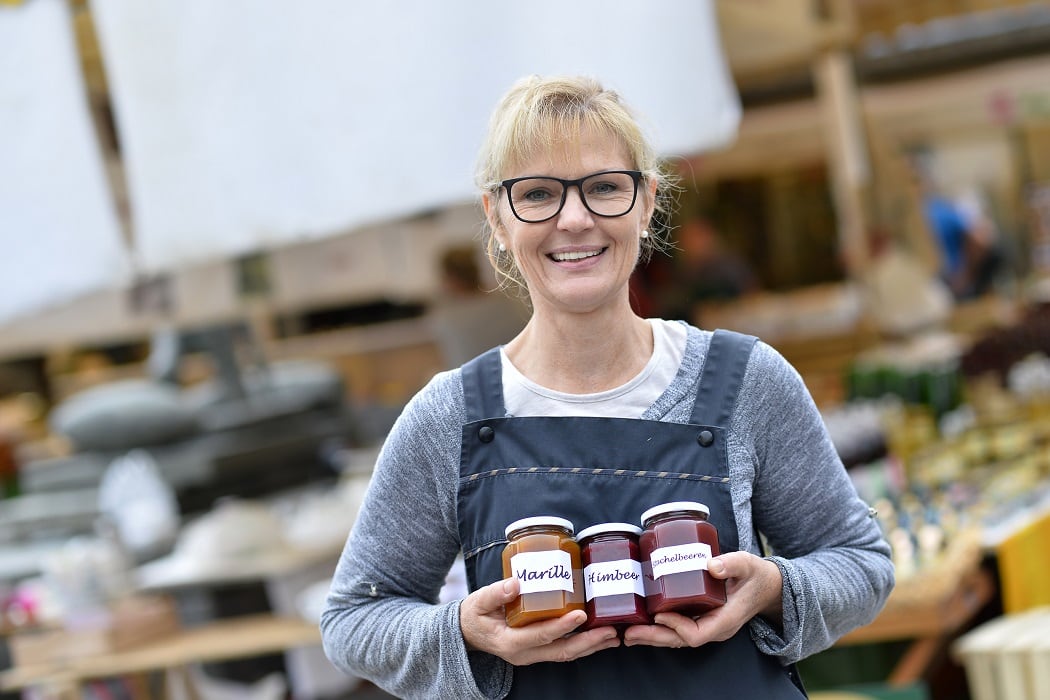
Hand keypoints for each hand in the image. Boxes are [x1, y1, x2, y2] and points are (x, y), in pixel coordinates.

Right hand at [459, 577, 619, 664]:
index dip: (562, 626)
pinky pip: (564, 648)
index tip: (580, 615)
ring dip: (591, 646)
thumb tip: (515, 583)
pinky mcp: (539, 649)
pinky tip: (599, 635)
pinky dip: (584, 643)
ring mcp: (533, 654)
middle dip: (589, 642)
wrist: (467, 633)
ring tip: (613, 635)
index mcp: (510, 642)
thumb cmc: (474, 615)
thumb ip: (495, 593)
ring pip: (567, 653)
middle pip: (562, 651)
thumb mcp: (477, 602)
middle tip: (610, 631)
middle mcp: (525, 653)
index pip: (541, 635)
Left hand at [622, 552, 782, 648]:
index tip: (660, 615)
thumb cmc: (756, 576)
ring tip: (628, 633)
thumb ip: (732, 564)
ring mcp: (707, 625)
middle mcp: (714, 627)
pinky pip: (678, 628)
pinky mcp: (700, 618)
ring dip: (652, 636)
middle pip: (681, 640)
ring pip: (677, 637)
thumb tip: (711, 565)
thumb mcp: (747, 565)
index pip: (697, 634)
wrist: (765, 586)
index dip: (677, 627)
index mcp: (725, 620)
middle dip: (654, 638)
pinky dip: (660, 628)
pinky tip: (642, 623)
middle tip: (629, 633)